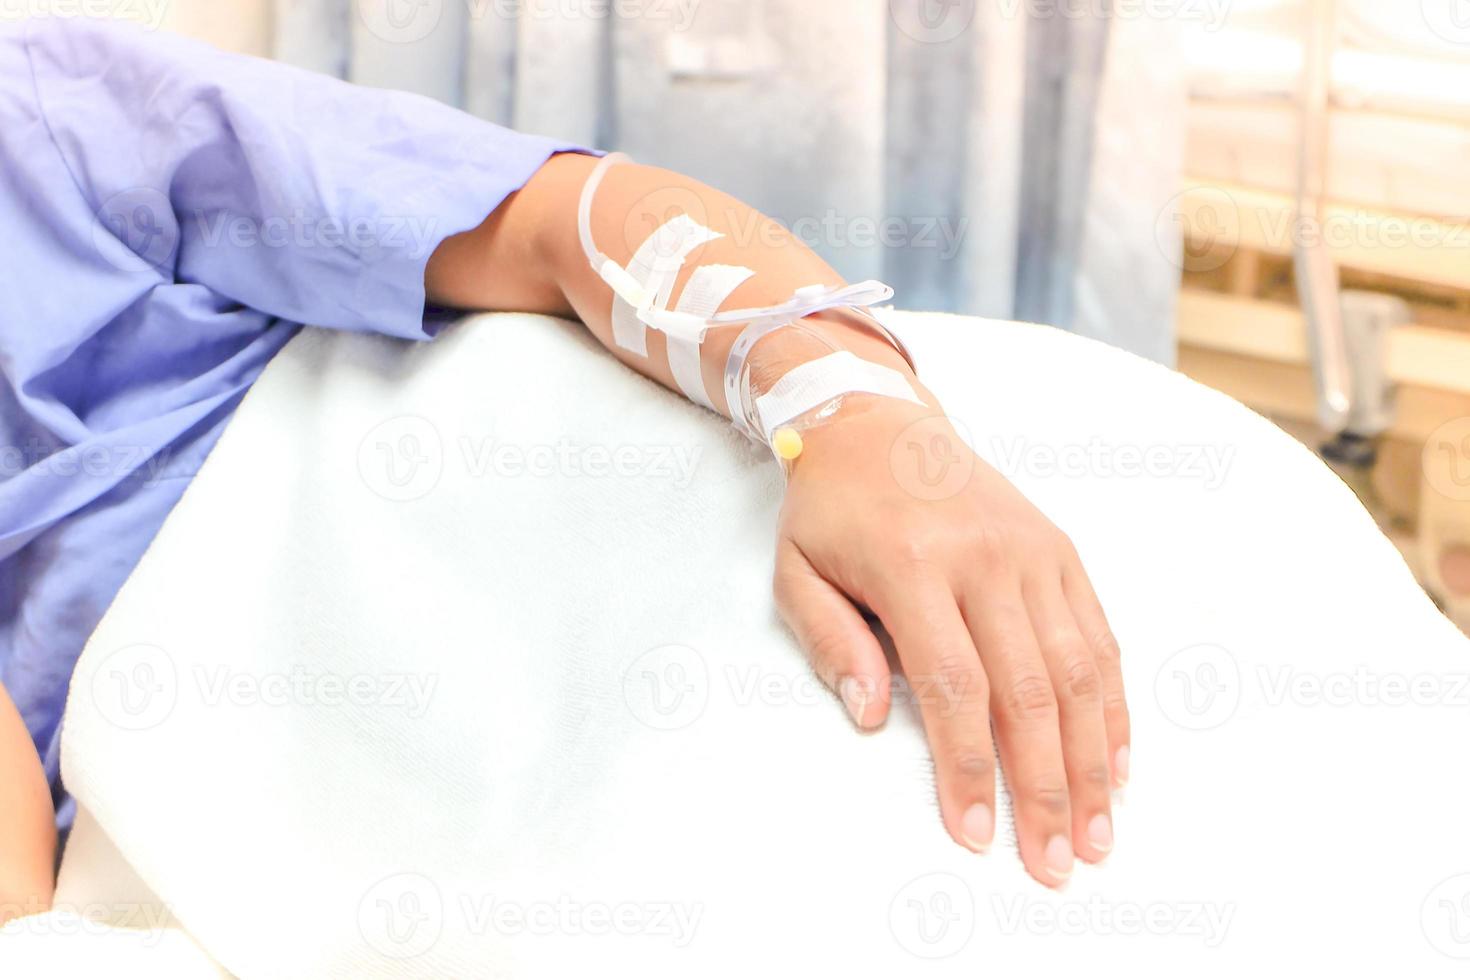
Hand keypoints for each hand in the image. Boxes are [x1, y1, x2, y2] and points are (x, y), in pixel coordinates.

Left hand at [772, 394, 1128, 886]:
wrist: (880, 424)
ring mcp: (1032, 552)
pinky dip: (1113, 705)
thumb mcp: (797, 570)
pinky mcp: (1060, 551)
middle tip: (1056, 863)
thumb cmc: (832, 510)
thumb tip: (872, 718)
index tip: (976, 834)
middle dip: (1045, 788)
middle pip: (1029, 692)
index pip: (954, 687)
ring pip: (1079, 671)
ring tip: (1099, 833)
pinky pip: (1099, 636)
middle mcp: (985, 557)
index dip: (968, 769)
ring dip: (1092, 762)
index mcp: (913, 565)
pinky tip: (1117, 763)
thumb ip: (832, 642)